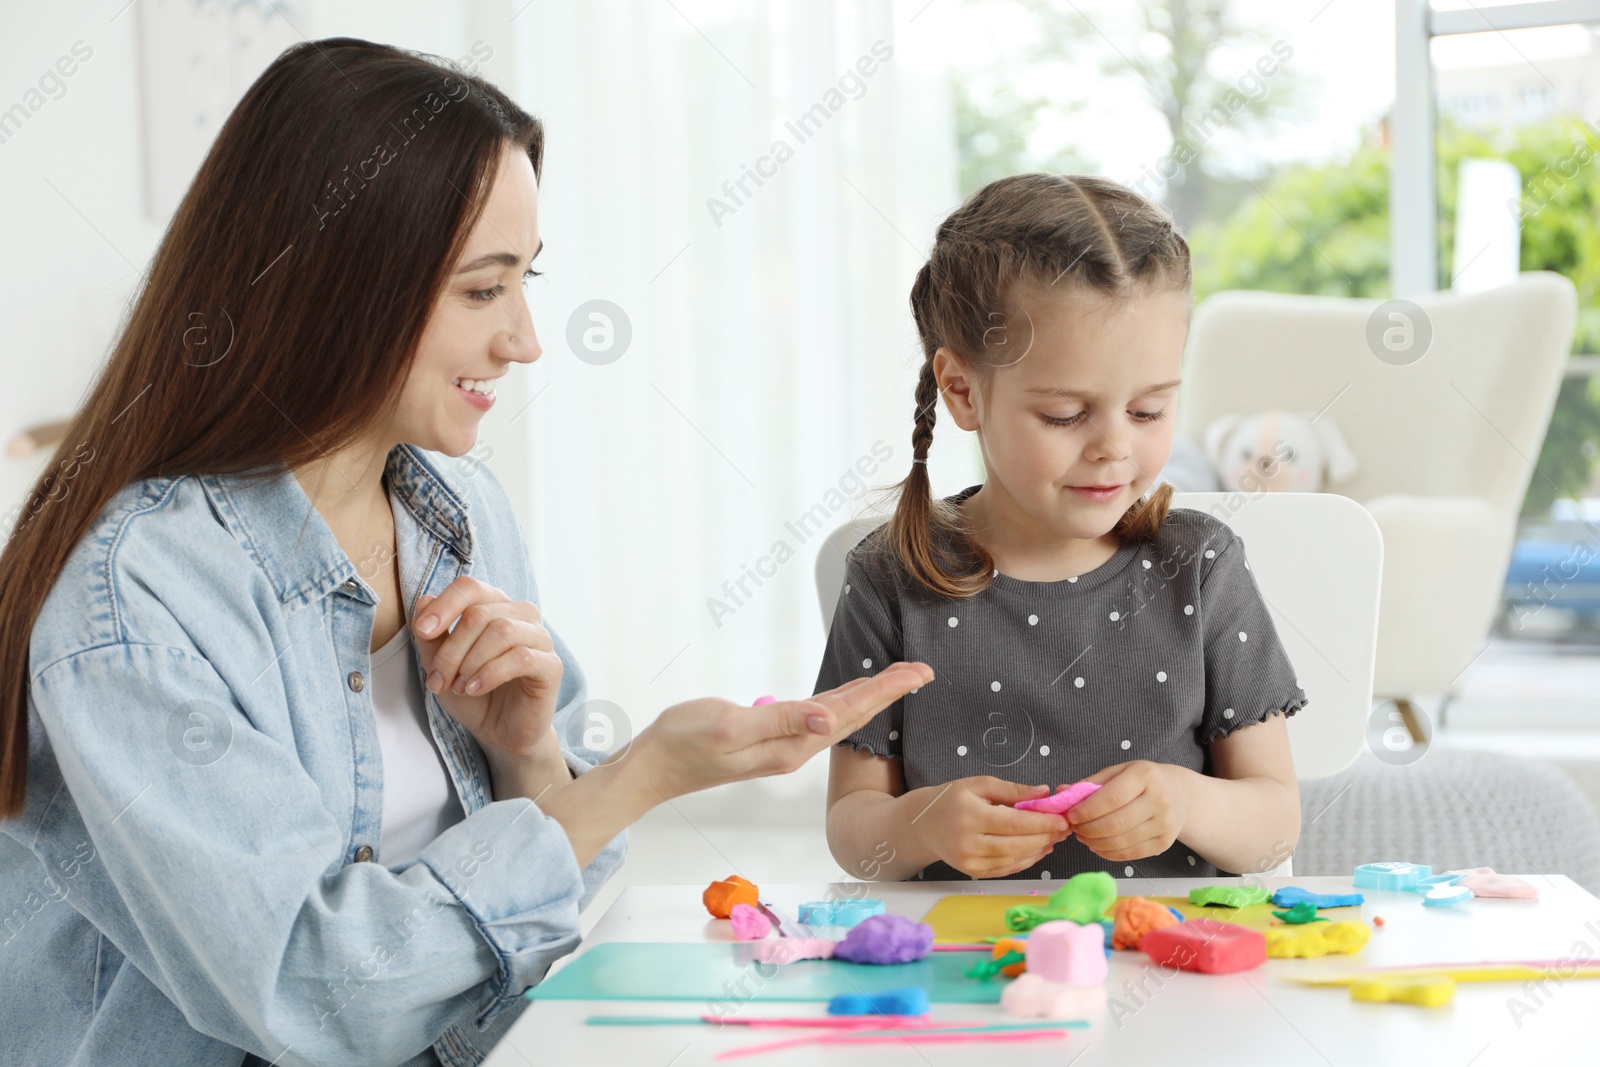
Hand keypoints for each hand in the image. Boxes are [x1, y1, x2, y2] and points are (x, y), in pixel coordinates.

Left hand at [410, 577, 562, 770]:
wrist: (500, 733)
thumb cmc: (473, 695)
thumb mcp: (440, 667)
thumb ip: (431, 637)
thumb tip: (423, 600)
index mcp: (495, 606)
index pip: (470, 588)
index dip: (444, 605)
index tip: (422, 632)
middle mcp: (521, 615)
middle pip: (479, 614)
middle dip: (451, 649)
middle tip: (438, 680)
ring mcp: (540, 638)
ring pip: (501, 630)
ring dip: (471, 661)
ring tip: (459, 686)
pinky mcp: (551, 665)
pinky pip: (521, 657)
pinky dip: (490, 674)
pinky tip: (475, 689)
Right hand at [629, 663, 934, 799]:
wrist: (653, 766)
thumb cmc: (684, 743)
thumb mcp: (732, 727)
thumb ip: (782, 721)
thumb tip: (829, 719)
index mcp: (791, 746)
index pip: (851, 713)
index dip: (887, 690)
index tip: (919, 673)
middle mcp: (794, 749)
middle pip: (853, 715)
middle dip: (890, 692)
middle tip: (923, 671)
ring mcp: (782, 746)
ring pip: (838, 716)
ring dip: (870, 696)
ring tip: (898, 679)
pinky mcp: (768, 739)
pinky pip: (817, 718)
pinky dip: (840, 701)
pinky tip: (848, 695)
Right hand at [907, 777, 1072, 878]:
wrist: (922, 825)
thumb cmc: (951, 799)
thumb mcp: (978, 784)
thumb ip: (1012, 790)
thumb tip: (1044, 792)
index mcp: (970, 815)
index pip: (1015, 823)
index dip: (1042, 822)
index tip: (1062, 818)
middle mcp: (968, 842)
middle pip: (1018, 844)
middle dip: (1046, 836)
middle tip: (1065, 827)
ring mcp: (970, 861)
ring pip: (1014, 859)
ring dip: (1040, 849)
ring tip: (1055, 837)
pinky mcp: (972, 872)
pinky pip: (1006, 869)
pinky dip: (1026, 860)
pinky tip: (1039, 849)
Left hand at [1066, 761, 1190, 861]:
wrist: (1180, 794)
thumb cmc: (1143, 781)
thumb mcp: (1119, 772)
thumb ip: (1090, 783)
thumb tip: (1061, 793)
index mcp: (1145, 776)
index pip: (1111, 798)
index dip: (1086, 810)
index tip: (1070, 815)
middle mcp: (1159, 800)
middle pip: (1115, 823)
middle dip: (1088, 829)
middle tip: (1074, 828)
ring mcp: (1164, 824)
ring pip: (1121, 842)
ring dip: (1095, 843)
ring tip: (1083, 836)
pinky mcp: (1164, 843)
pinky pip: (1130, 854)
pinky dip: (1108, 853)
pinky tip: (1097, 845)